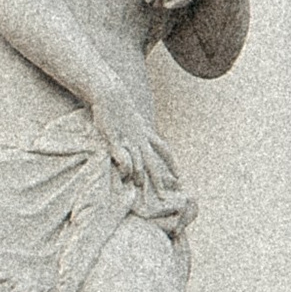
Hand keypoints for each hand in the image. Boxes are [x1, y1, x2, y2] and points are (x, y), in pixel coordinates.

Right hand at [94, 83, 181, 205]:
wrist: (111, 93)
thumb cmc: (119, 106)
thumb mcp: (133, 118)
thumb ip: (137, 130)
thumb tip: (140, 139)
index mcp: (146, 133)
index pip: (164, 150)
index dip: (172, 164)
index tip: (179, 177)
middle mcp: (140, 138)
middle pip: (154, 162)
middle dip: (159, 180)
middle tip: (164, 197)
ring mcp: (128, 139)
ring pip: (139, 160)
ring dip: (141, 175)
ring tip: (141, 187)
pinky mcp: (114, 138)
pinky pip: (122, 154)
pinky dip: (125, 164)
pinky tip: (126, 174)